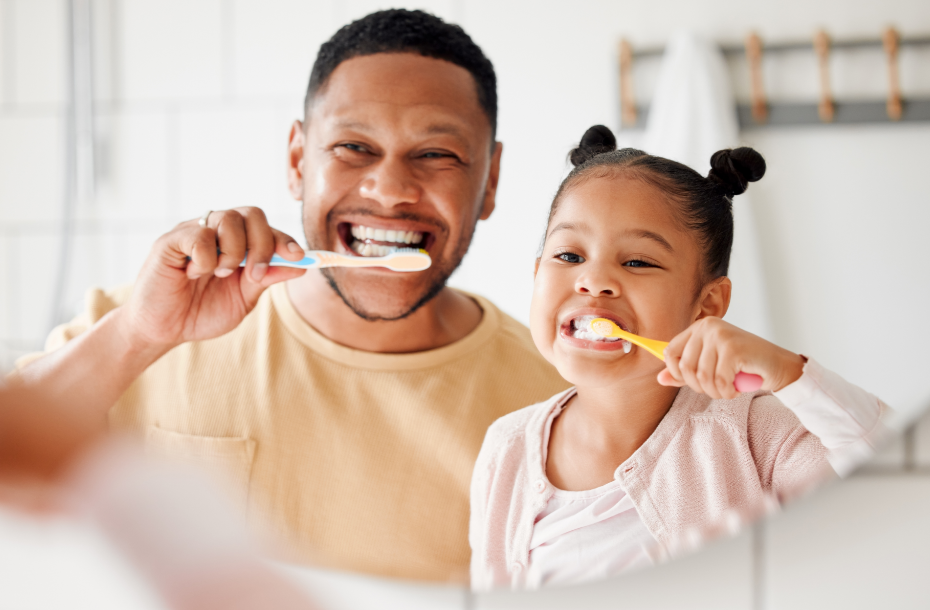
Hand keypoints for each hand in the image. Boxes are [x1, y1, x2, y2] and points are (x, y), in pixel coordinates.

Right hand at [119, 208, 306, 350]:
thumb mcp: (243, 299)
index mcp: (237, 243)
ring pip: (228, 219)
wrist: (164, 330)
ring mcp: (193, 232)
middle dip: (263, 245)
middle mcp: (216, 231)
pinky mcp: (170, 240)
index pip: (267, 228)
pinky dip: (205, 259)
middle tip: (255, 274)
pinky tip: (193, 274)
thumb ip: (267, 279)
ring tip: (220, 274)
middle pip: (252, 214)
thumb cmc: (201, 312)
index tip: (298, 257)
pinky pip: (199, 235)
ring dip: (234, 252)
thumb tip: (301, 265)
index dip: (284, 240)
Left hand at [656, 317, 804, 398]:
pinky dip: (727, 392)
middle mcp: (708, 327)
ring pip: (702, 377)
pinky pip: (719, 381)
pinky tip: (736, 388)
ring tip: (728, 388)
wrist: (778, 366)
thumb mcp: (710, 366)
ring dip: (715, 391)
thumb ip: (685, 372)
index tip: (694, 382)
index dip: (677, 373)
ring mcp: (721, 336)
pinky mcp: (733, 348)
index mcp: (699, 327)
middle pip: (685, 367)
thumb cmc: (744, 365)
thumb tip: (660, 379)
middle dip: (699, 386)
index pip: (670, 352)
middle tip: (717, 388)